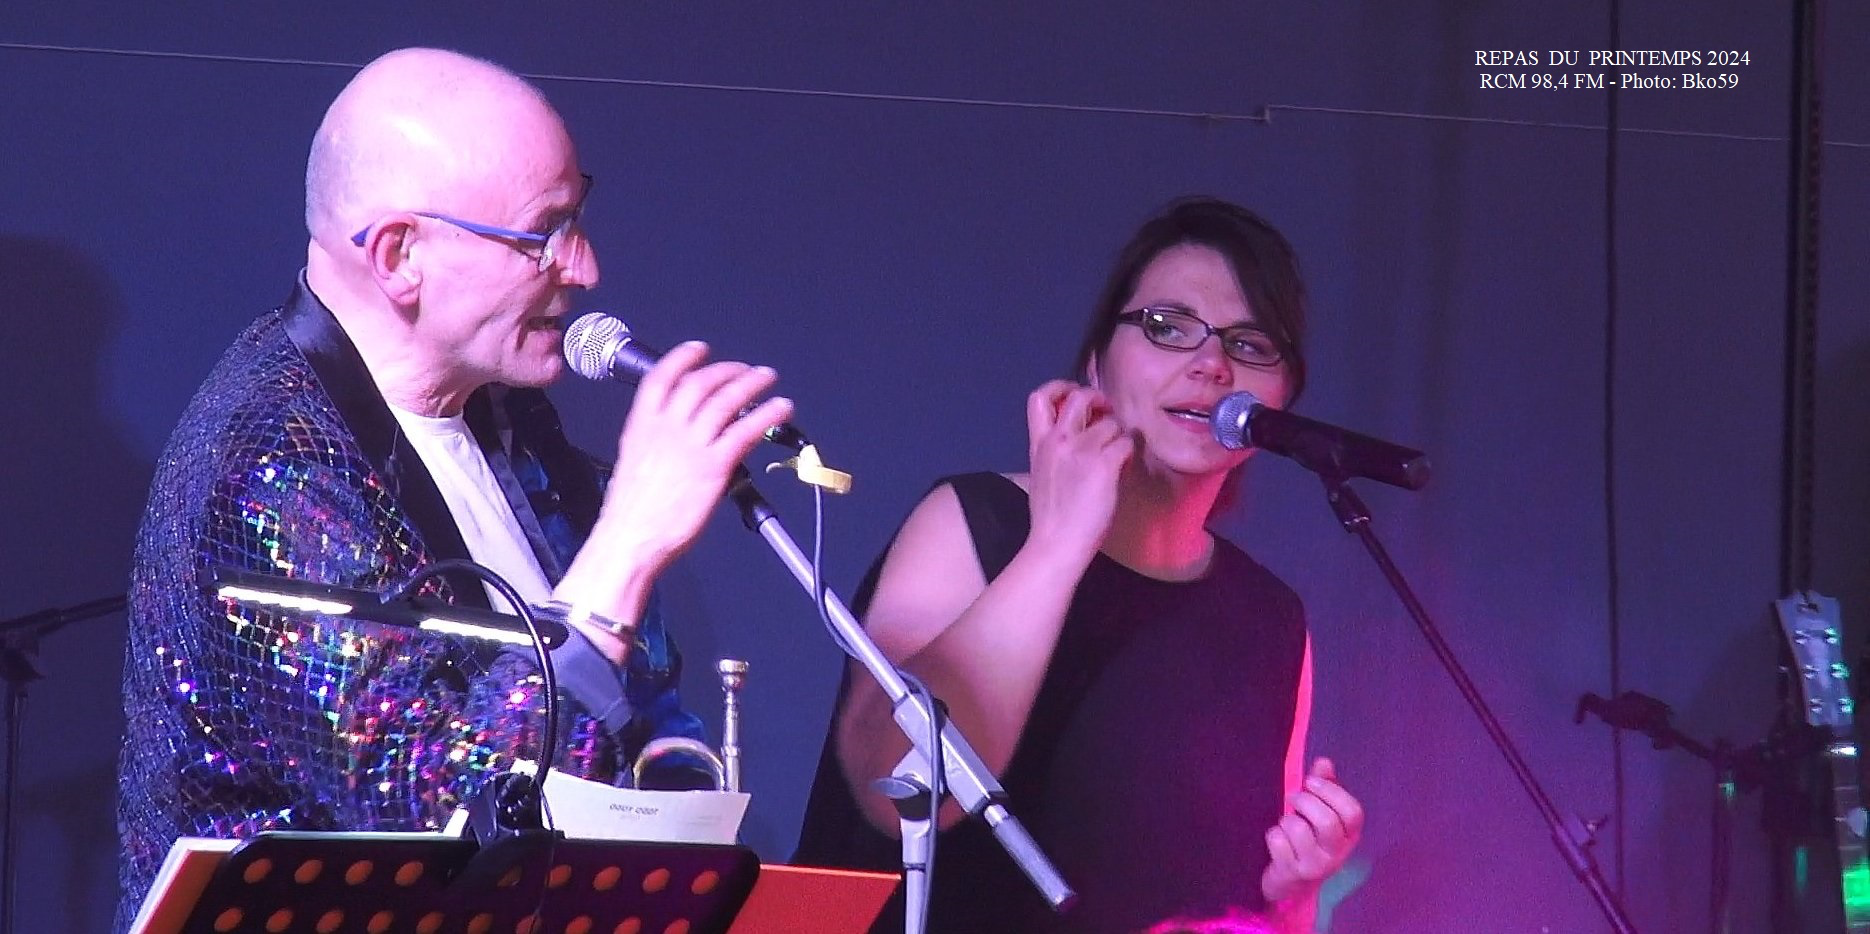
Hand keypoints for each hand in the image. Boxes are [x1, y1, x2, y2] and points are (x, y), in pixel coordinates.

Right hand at [586, 341, 792, 575]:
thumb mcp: (634, 462)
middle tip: (745, 369)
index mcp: (641, 426)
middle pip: (700, 384)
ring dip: (751, 384)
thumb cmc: (631, 512)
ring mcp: (691, 445)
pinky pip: (745, 431)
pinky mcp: (713, 466)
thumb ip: (655, 442)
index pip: (661, 378)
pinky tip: (779, 409)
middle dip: (726, 370)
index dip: (683, 358)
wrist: (629, 538)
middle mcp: (666, 429)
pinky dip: (766, 415)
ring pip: (725, 400)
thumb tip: (677, 436)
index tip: (700, 350)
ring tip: (767, 379)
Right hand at [1023, 380, 1132, 562]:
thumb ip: (1056, 450)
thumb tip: (1083, 437)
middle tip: (1106, 414)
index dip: (1060, 388)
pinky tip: (1122, 469)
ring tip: (1116, 455)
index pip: (1039, 397)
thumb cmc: (1051, 516)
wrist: (1057, 543)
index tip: (1073, 397)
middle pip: (1079, 396)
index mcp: (1039, 443)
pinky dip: (1128, 453)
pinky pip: (1126, 443)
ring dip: (1118, 436)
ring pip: (1111, 423)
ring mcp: (1081, 451)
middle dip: (1098, 398)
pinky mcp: (1103, 465)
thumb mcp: (1042, 473)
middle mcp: (1058, 440)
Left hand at [1261, 758, 1364, 905]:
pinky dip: (1273, 835)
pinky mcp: (1292, 873)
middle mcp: (1337, 853)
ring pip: (1298, 829)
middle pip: (1327, 821)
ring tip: (1286, 824)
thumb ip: (1324, 786)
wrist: (1291, 882)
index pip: (1353, 812)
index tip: (1310, 782)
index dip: (1331, 791)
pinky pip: (1277, 841)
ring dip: (1286, 819)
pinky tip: (1277, 840)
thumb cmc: (1308, 839)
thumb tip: (1323, 761)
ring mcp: (1315, 866)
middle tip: (1293, 798)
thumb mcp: (1320, 812)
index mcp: (1349, 836)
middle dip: (1305, 802)